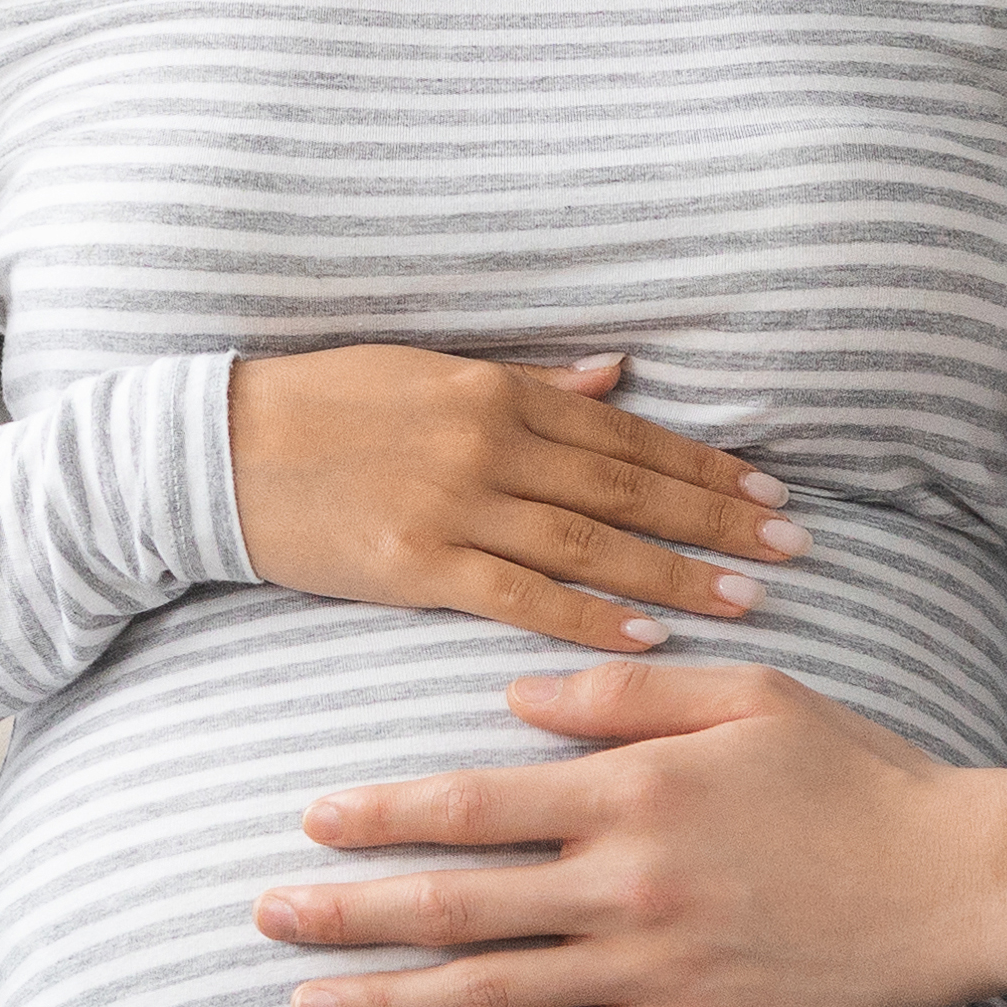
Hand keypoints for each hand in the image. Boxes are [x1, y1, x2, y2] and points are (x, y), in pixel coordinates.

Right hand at [228, 347, 809, 654]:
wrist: (214, 452)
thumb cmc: (321, 408)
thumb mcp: (427, 370)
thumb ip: (529, 381)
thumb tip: (616, 376)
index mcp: (496, 389)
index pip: (626, 433)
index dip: (703, 466)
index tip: (769, 493)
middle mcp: (487, 441)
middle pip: (628, 487)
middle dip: (717, 521)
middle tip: (792, 550)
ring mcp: (453, 504)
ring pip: (591, 543)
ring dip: (676, 573)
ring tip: (746, 599)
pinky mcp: (415, 563)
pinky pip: (522, 597)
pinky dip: (589, 618)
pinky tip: (648, 636)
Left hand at [250, 662, 1004, 1006]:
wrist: (955, 888)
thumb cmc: (855, 779)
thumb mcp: (749, 696)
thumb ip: (622, 698)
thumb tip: (511, 704)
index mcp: (631, 792)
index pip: (471, 804)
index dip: (380, 820)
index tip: (309, 827)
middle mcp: (625, 885)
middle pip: (454, 907)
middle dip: (347, 917)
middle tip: (262, 924)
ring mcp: (651, 970)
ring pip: (489, 996)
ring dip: (386, 1005)